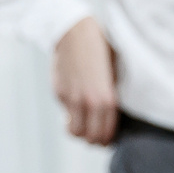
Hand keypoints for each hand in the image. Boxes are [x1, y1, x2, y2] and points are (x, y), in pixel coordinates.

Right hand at [52, 17, 119, 145]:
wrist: (74, 32)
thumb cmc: (99, 50)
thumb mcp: (113, 73)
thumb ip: (110, 97)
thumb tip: (109, 118)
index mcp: (106, 98)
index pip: (106, 133)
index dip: (106, 140)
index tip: (106, 139)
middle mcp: (89, 101)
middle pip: (89, 138)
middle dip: (93, 140)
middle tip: (94, 136)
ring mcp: (72, 99)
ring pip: (74, 131)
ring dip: (78, 132)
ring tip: (83, 125)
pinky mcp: (60, 93)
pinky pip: (66, 112)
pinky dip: (70, 114)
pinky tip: (75, 102)